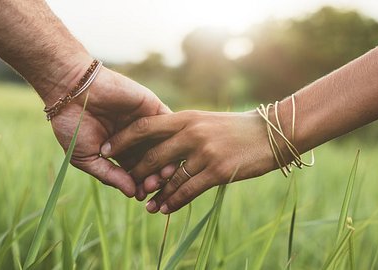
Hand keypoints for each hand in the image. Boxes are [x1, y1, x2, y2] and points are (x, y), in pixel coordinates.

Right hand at [49, 66, 174, 197]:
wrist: (71, 90)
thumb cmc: (73, 125)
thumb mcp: (86, 157)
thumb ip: (110, 175)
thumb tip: (132, 194)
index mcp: (120, 151)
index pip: (136, 172)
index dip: (140, 185)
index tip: (141, 196)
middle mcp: (135, 139)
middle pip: (153, 162)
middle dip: (154, 176)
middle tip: (153, 186)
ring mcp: (145, 123)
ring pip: (163, 146)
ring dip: (165, 161)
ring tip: (161, 174)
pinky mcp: (152, 107)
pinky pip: (168, 124)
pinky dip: (171, 139)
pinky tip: (169, 152)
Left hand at [101, 110, 278, 213]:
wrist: (271, 133)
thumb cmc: (235, 128)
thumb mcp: (205, 121)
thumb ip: (182, 130)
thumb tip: (158, 145)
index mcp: (186, 117)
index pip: (144, 126)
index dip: (122, 139)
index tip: (106, 149)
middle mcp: (191, 133)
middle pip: (152, 156)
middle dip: (137, 173)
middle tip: (128, 185)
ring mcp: (204, 152)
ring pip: (169, 178)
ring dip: (155, 194)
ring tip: (145, 205)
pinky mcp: (218, 171)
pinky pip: (188, 191)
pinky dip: (173, 202)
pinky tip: (165, 209)